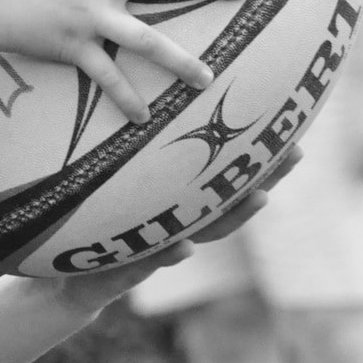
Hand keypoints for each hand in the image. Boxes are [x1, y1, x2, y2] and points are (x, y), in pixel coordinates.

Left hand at [37, 149, 304, 313]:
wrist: (67, 275)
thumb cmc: (94, 216)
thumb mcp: (110, 176)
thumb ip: (132, 147)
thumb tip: (144, 86)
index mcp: (179, 198)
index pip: (227, 174)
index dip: (260, 156)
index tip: (292, 128)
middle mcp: (180, 223)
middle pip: (231, 200)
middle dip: (265, 178)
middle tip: (295, 153)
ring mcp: (162, 247)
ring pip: (206, 232)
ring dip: (235, 216)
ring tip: (259, 197)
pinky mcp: (132, 269)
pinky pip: (153, 260)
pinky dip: (171, 255)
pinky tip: (185, 247)